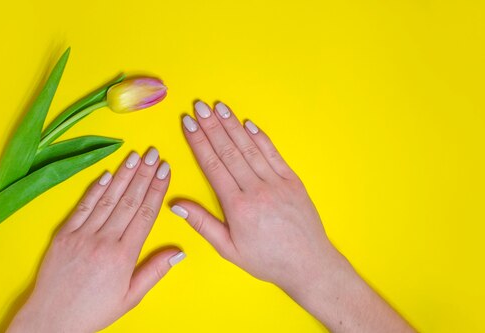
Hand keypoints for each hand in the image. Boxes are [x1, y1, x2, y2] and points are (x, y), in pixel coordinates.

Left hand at [8, 148, 183, 332]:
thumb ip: (154, 271)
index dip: (157, 190)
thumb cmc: (92, 310)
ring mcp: (81, 235)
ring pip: (108, 199)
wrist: (52, 319)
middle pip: (128, 200)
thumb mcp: (131, 297)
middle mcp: (103, 241)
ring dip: (124, 175)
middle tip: (155, 154)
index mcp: (123, 256)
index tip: (166, 171)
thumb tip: (178, 252)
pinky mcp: (64, 235)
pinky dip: (95, 189)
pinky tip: (107, 174)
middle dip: (144, 175)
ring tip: (136, 156)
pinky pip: (83, 207)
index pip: (145, 214)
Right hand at [173, 101, 413, 331]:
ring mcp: (277, 182)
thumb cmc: (267, 260)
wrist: (308, 263)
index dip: (199, 142)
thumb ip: (203, 223)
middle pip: (229, 151)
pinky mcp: (293, 181)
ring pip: (250, 148)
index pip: (213, 165)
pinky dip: (260, 137)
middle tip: (199, 106)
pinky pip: (273, 154)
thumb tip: (176, 204)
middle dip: (212, 126)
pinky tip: (248, 124)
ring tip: (219, 107)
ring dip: (233, 125)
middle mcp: (257, 189)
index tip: (188, 123)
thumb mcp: (229, 249)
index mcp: (238, 206)